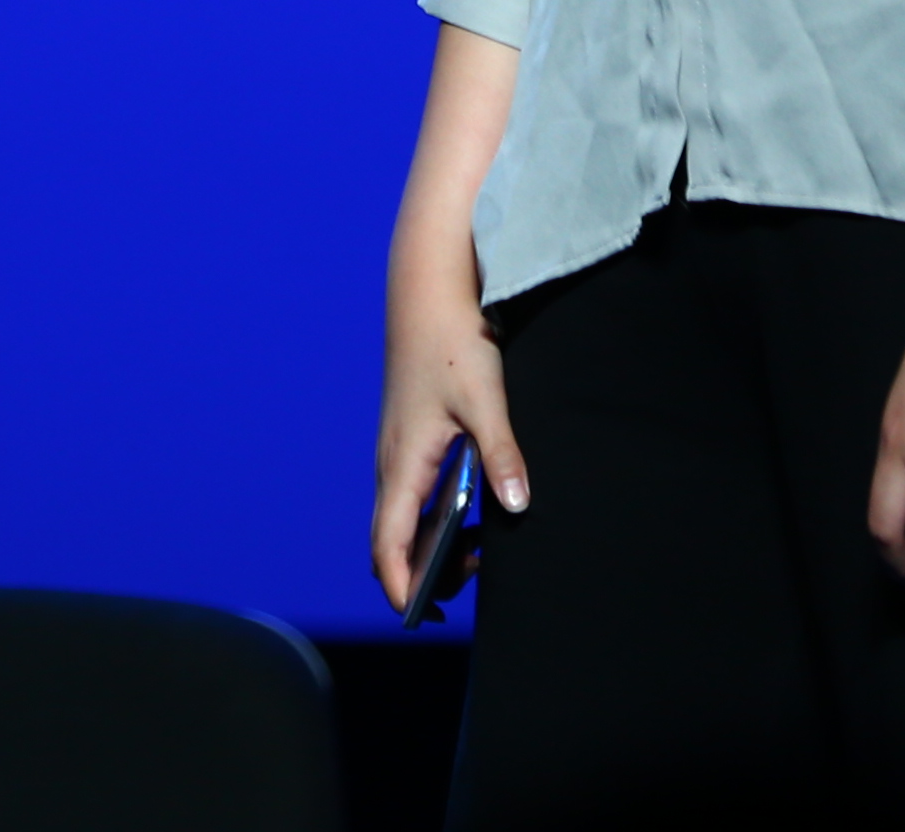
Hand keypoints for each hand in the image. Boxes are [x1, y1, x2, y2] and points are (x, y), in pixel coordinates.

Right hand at [372, 263, 529, 612]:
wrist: (427, 290)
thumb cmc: (452, 341)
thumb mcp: (485, 399)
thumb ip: (502, 454)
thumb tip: (516, 506)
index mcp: (403, 461)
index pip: (387, 543)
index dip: (401, 585)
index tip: (420, 615)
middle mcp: (391, 461)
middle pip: (389, 540)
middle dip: (418, 574)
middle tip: (466, 586)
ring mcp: (396, 449)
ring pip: (398, 518)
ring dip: (427, 546)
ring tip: (475, 554)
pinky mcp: (407, 437)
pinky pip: (408, 496)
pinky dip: (430, 519)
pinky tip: (470, 512)